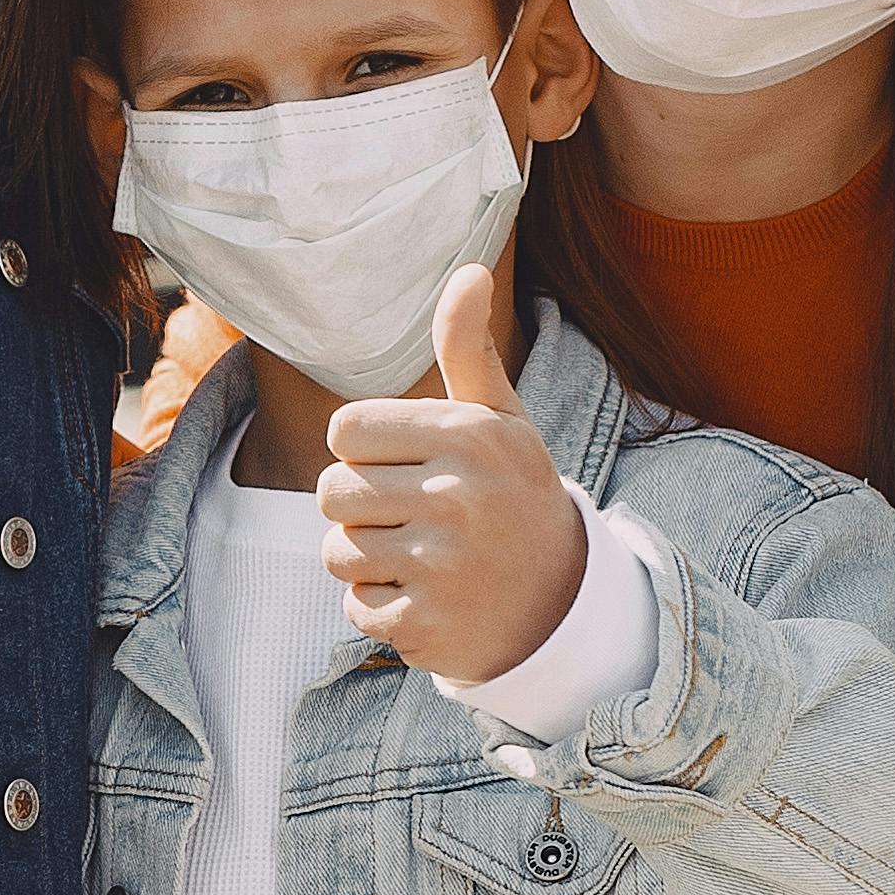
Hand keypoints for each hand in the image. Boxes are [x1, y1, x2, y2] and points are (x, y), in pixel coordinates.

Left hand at [321, 266, 588, 687]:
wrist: (562, 603)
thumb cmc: (511, 495)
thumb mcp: (499, 420)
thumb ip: (467, 348)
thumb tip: (470, 269)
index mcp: (469, 437)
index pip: (345, 431)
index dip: (365, 451)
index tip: (409, 466)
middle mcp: (458, 498)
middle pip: (331, 492)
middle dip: (359, 507)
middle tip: (414, 517)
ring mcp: (443, 566)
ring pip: (337, 551)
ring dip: (367, 559)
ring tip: (420, 557)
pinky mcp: (428, 624)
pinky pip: (355, 606)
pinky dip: (381, 606)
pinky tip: (428, 598)